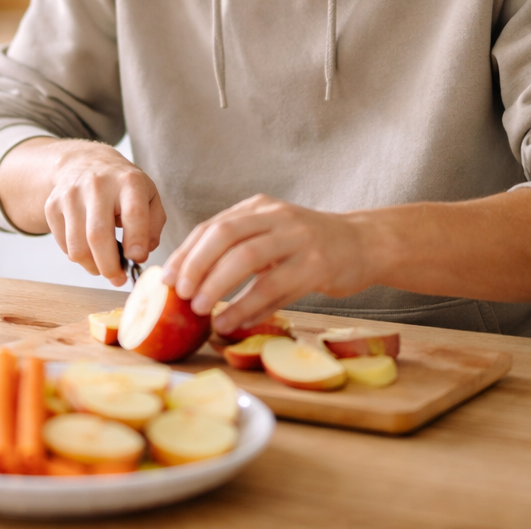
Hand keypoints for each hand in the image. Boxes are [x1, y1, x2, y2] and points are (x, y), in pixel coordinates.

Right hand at [0, 138, 165, 286]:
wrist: (84, 162)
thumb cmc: (122, 186)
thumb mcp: (148, 196)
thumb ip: (153, 226)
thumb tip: (139, 255)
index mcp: (128, 182)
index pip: (133, 213)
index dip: (136, 241)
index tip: (137, 260)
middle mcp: (97, 185)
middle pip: (98, 236)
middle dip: (109, 266)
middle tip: (118, 279)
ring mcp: (71, 195)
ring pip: (77, 247)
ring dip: (92, 267)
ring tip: (104, 267)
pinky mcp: (52, 206)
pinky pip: (64, 246)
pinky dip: (78, 257)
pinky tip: (89, 249)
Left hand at [160, 194, 372, 335]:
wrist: (365, 244)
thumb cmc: (310, 246)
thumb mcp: (272, 236)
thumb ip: (239, 252)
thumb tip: (193, 285)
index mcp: (259, 207)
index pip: (212, 227)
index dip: (186, 254)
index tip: (166, 279)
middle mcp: (276, 217)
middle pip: (224, 235)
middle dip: (195, 265)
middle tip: (179, 294)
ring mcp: (298, 239)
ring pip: (246, 259)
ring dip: (217, 285)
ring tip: (199, 309)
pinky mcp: (316, 265)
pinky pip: (273, 287)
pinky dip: (247, 307)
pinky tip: (231, 322)